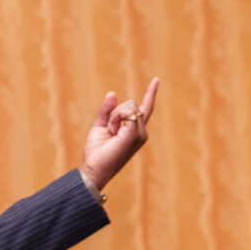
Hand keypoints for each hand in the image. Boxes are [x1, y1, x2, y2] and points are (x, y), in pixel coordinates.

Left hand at [77, 78, 159, 192]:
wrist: (94, 169)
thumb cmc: (96, 152)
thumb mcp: (99, 126)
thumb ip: (106, 110)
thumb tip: (113, 94)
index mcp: (134, 130)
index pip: (145, 108)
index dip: (150, 93)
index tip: (156, 80)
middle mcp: (141, 132)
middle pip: (131, 104)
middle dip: (115, 112)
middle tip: (109, 131)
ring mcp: (140, 134)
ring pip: (130, 106)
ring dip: (114, 117)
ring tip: (111, 134)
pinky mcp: (135, 134)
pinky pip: (127, 112)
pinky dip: (115, 119)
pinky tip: (113, 132)